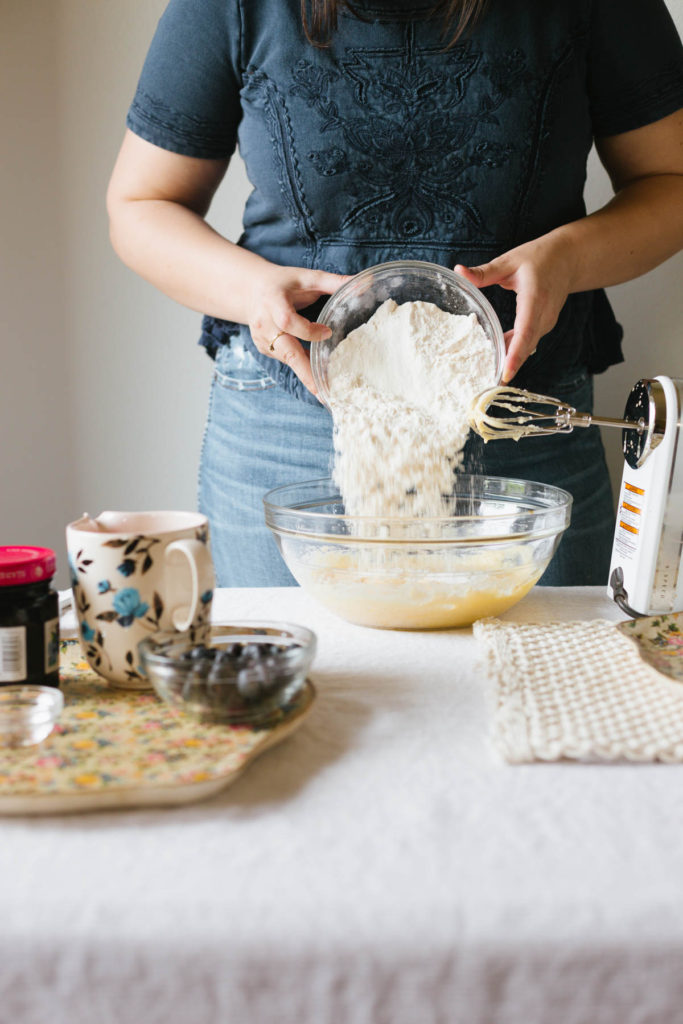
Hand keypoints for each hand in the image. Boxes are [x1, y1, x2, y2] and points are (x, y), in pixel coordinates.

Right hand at [248, 264, 352, 393]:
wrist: (250, 290)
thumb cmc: (283, 283)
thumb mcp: (306, 277)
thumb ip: (334, 282)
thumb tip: (367, 280)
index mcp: (273, 302)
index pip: (288, 321)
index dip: (308, 330)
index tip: (328, 333)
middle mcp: (265, 324)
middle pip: (286, 352)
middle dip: (305, 373)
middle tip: (323, 392)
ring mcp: (263, 340)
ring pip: (288, 361)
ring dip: (307, 375)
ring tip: (326, 393)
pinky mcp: (265, 349)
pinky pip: (287, 361)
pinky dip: (302, 369)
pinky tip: (318, 379)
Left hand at [455, 231, 575, 382]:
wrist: (569, 259)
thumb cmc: (540, 257)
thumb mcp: (509, 260)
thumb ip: (484, 272)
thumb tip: (458, 271)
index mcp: (535, 298)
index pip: (525, 330)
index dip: (516, 353)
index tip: (506, 372)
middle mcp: (544, 315)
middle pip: (526, 345)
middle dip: (510, 365)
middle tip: (489, 384)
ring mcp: (546, 322)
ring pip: (527, 346)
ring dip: (511, 359)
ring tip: (490, 375)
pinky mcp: (544, 325)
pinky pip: (528, 341)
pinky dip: (515, 350)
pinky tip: (498, 355)